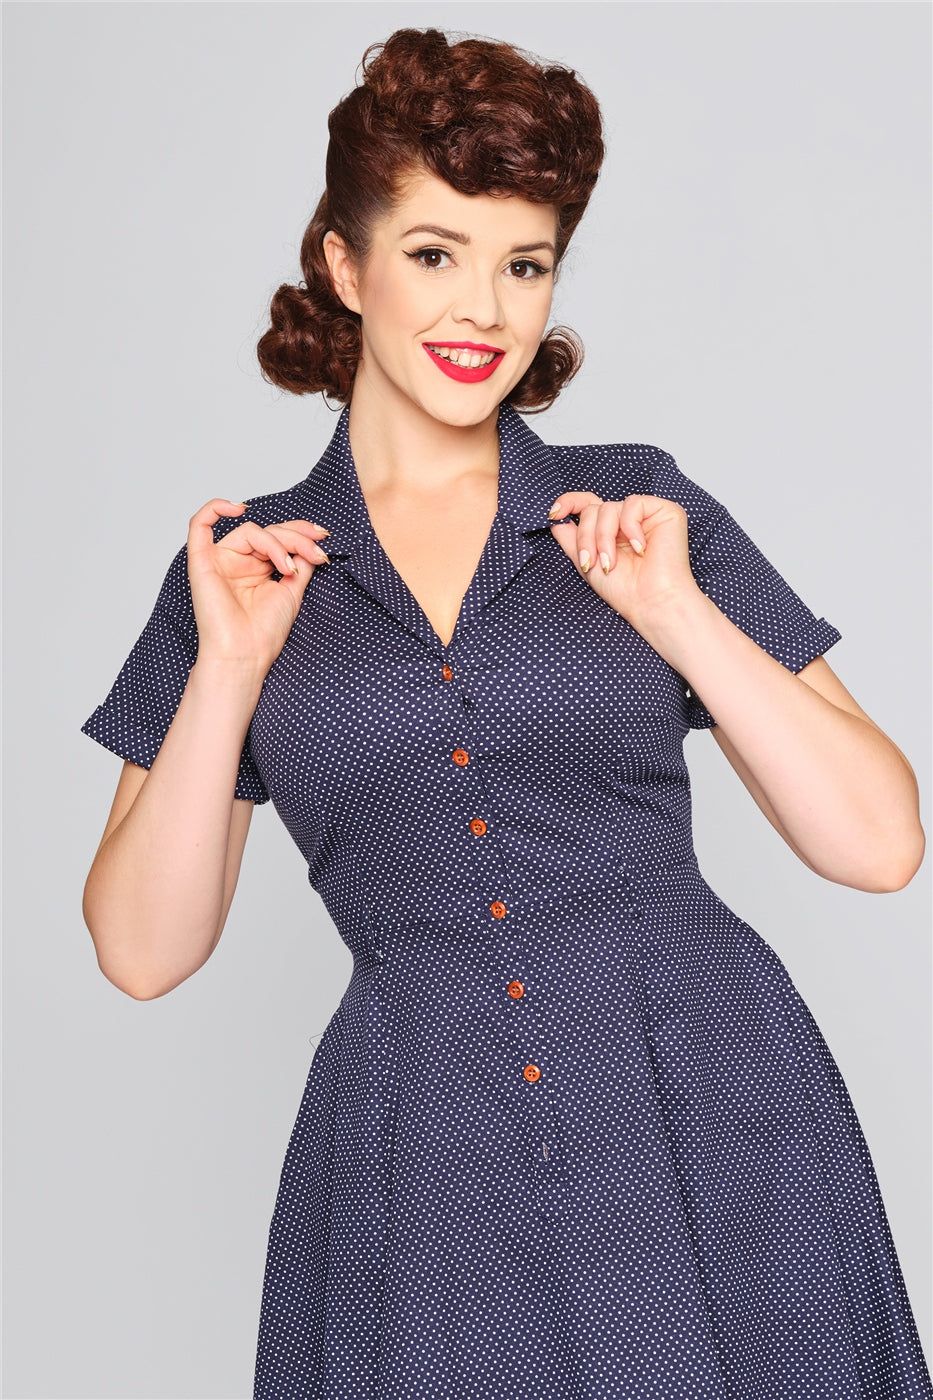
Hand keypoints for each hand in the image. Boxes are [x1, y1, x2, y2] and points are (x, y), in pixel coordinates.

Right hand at [186, 500, 330, 676]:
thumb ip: (300, 561)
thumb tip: (312, 540)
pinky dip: (215, 508)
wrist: (245, 655)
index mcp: (257, 569)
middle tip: (317, 552)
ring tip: (290, 567)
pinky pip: (199, 525)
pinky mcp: (202, 563)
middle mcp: (238, 563)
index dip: (301, 533)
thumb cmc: (264, 632)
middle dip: (296, 538)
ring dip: (277, 542)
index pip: (278, 538)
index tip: (324, 540)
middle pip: (267, 532)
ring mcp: (220, 561)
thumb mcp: (293, 590)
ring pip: (249, 531)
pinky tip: (237, 508)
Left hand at [548, 491, 699, 634]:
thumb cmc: (623, 589)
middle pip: (593, 509)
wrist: (651, 603)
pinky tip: (641, 549)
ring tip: (612, 563)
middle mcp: (627, 519)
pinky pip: (633, 505)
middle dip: (586, 537)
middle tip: (592, 563)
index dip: (569, 502)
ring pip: (609, 508)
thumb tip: (554, 518)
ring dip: (604, 538)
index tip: (554, 514)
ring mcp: (646, 514)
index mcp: (611, 529)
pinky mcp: (665, 510)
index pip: (587, 504)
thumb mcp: (585, 560)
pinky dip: (630, 528)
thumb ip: (569, 537)